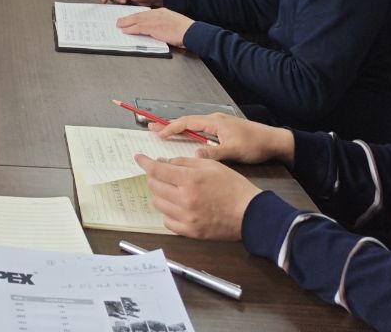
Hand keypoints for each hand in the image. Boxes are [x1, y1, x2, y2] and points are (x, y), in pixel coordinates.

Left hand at [117, 7, 192, 46]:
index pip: (146, 13)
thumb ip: (163, 24)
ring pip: (137, 21)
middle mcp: (156, 14)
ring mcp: (154, 20)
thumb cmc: (184, 30)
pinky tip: (125, 30)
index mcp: (162, 12)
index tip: (130, 18)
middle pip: (139, 15)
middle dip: (128, 18)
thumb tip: (156, 29)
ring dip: (126, 23)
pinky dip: (131, 29)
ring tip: (119, 25)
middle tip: (120, 21)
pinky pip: (139, 28)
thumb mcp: (172, 23)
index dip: (136, 16)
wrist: (190, 31)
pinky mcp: (153, 27)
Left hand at [134, 154, 260, 240]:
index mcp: (190, 180)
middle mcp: (184, 199)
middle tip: (163, 174)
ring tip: (172, 190)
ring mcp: (186, 218)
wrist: (251, 214)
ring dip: (160, 194)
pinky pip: (167, 221)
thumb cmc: (233, 187)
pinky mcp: (190, 232)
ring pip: (158, 203)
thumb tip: (164, 162)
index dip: (145, 162)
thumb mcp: (211, 165)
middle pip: (154, 186)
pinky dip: (168, 212)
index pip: (157, 170)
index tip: (139, 158)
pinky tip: (177, 206)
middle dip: (155, 177)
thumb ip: (184, 162)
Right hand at [155, 113, 295, 164]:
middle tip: (151, 127)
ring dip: (178, 129)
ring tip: (163, 133)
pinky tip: (185, 140)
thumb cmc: (256, 144)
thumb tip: (194, 155)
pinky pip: (200, 130)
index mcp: (214, 122)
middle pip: (187, 121)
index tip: (158, 134)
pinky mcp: (223, 131)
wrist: (275, 141)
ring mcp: (219, 125)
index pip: (187, 122)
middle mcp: (214, 120)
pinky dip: (189, 133)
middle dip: (168, 125)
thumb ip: (214, 152)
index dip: (171, 128)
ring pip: (193, 126)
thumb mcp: (234, 150)